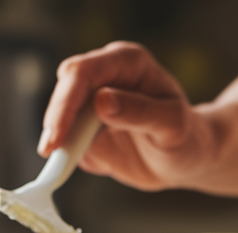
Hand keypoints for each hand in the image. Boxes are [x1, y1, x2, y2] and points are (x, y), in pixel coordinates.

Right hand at [39, 41, 217, 191]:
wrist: (186, 159)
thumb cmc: (186, 136)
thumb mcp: (172, 125)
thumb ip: (140, 112)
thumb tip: (101, 102)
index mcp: (127, 62)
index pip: (83, 72)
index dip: (65, 102)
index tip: (58, 134)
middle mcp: (105, 77)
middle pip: (64, 90)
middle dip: (55, 122)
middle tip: (51, 152)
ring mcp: (92, 104)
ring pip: (60, 118)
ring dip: (60, 143)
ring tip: (70, 166)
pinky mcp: (85, 130)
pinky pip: (69, 143)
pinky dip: (72, 158)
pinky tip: (102, 166)